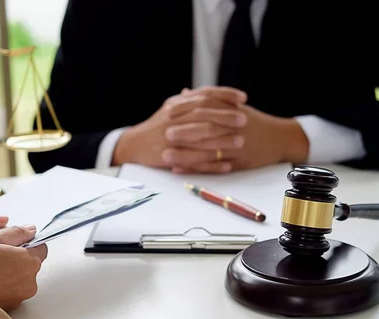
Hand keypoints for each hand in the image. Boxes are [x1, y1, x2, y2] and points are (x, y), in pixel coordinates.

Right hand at [0, 225, 47, 310]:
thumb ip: (15, 233)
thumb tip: (29, 230)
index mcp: (29, 261)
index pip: (41, 247)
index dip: (27, 243)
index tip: (14, 242)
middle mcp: (30, 281)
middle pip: (30, 265)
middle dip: (17, 259)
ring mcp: (20, 297)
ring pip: (20, 280)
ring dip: (9, 274)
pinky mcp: (9, 308)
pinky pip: (10, 293)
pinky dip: (2, 288)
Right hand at [112, 87, 247, 167]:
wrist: (134, 145)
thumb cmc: (156, 127)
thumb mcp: (170, 109)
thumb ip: (187, 100)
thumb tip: (202, 92)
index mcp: (176, 105)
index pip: (203, 95)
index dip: (224, 95)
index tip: (242, 98)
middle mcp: (173, 118)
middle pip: (202, 114)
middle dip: (225, 116)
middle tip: (244, 119)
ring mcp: (170, 138)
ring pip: (199, 138)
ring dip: (221, 140)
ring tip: (241, 141)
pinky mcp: (169, 156)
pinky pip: (194, 160)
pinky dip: (211, 163)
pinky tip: (226, 165)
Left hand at [165, 99, 309, 173]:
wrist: (281, 138)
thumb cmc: (254, 122)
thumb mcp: (233, 107)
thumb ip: (208, 100)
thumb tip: (183, 93)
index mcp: (231, 111)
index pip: (206, 107)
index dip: (186, 110)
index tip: (167, 112)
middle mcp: (234, 128)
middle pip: (206, 129)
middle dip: (184, 132)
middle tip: (164, 135)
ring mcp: (236, 146)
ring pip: (207, 151)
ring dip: (185, 154)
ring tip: (165, 156)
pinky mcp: (238, 163)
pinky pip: (213, 167)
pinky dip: (195, 169)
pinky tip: (180, 170)